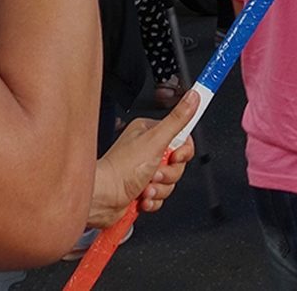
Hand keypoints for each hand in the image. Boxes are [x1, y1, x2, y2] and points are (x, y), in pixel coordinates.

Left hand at [90, 92, 199, 226]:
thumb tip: (193, 96)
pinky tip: (141, 196)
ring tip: (145, 186)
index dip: (182, 152)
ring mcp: (144, 171)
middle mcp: (147, 150)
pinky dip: (152, 200)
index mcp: (149, 132)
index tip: (175, 156)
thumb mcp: (156, 140)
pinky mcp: (142, 189)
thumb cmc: (121, 169)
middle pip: (177, 164)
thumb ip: (178, 120)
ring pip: (169, 182)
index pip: (181, 138)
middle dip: (168, 174)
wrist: (103, 198)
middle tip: (155, 172)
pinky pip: (160, 196)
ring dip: (159, 189)